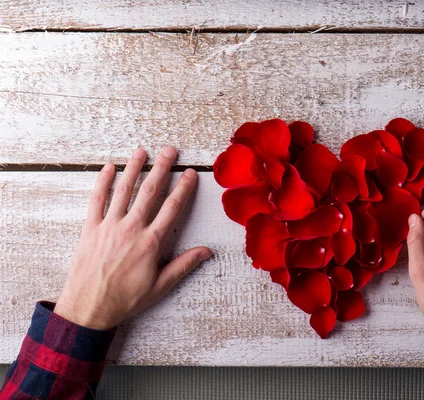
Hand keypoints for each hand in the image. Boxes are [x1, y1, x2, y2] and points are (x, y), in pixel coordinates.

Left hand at [54, 147, 211, 329]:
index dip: (183, 189)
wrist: (88, 308)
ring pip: (124, 190)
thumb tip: (207, 252)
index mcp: (151, 242)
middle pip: (150, 192)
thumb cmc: (125, 299)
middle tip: (170, 151)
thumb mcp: (160, 286)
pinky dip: (103, 182)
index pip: (172, 208)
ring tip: (142, 151)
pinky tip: (109, 168)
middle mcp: (131, 229)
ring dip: (134, 168)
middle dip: (162, 168)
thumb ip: (184, 265)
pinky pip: (97, 200)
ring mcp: (109, 226)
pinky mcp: (91, 228)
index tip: (190, 174)